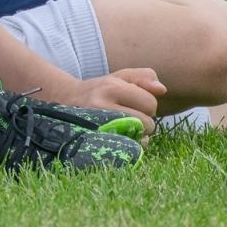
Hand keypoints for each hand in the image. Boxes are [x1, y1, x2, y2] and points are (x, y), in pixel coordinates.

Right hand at [50, 68, 164, 134]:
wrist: (65, 101)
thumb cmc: (100, 89)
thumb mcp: (120, 76)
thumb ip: (144, 77)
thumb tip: (162, 90)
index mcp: (111, 87)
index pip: (149, 103)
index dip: (148, 105)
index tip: (136, 104)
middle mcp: (102, 106)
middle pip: (147, 123)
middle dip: (145, 121)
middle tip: (132, 116)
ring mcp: (97, 126)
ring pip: (138, 138)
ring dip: (138, 134)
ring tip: (126, 126)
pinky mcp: (95, 141)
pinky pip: (127, 149)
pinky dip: (130, 145)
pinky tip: (122, 137)